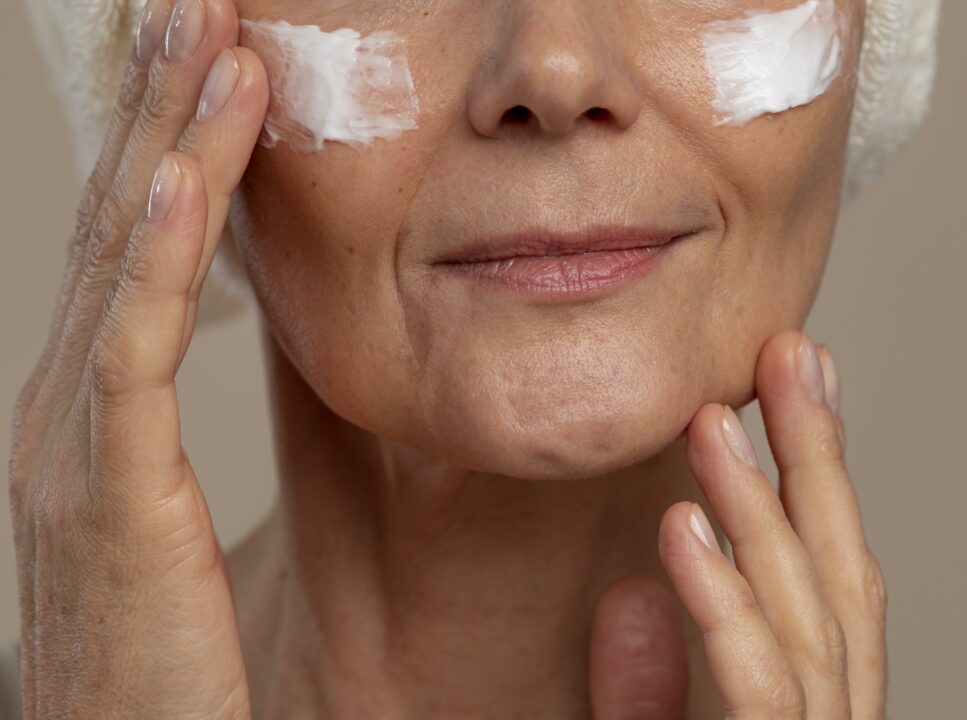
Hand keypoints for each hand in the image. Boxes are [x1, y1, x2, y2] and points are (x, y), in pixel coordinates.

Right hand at [7, 0, 267, 715]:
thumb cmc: (154, 650)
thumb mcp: (161, 514)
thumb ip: (165, 429)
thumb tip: (208, 351)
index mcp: (94, 405)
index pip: (137, 244)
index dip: (170, 142)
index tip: (213, 55)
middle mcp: (70, 403)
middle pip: (125, 224)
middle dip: (163, 104)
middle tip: (203, 3)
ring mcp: (77, 441)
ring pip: (130, 261)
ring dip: (172, 142)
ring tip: (213, 41)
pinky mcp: (108, 492)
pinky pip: (134, 350)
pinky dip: (163, 257)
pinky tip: (188, 176)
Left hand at [589, 331, 885, 718]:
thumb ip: (646, 687)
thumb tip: (629, 599)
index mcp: (811, 699)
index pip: (824, 571)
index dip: (816, 471)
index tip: (802, 380)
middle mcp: (831, 712)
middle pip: (835, 569)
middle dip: (815, 454)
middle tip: (790, 350)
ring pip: (802, 610)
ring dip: (758, 505)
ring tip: (714, 418)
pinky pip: (759, 683)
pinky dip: (723, 598)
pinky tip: (684, 522)